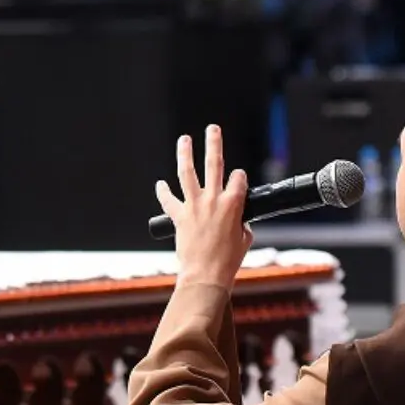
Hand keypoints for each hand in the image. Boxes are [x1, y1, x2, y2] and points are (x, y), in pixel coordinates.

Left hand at [155, 125, 252, 289]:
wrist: (206, 275)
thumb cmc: (228, 261)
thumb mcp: (244, 240)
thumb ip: (242, 224)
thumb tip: (238, 221)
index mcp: (234, 204)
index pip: (239, 178)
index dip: (239, 177)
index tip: (237, 179)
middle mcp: (213, 199)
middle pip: (214, 163)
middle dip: (214, 143)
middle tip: (212, 128)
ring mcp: (194, 206)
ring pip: (187, 172)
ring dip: (185, 154)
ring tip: (184, 139)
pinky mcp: (179, 216)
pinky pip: (168, 200)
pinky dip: (163, 191)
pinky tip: (160, 183)